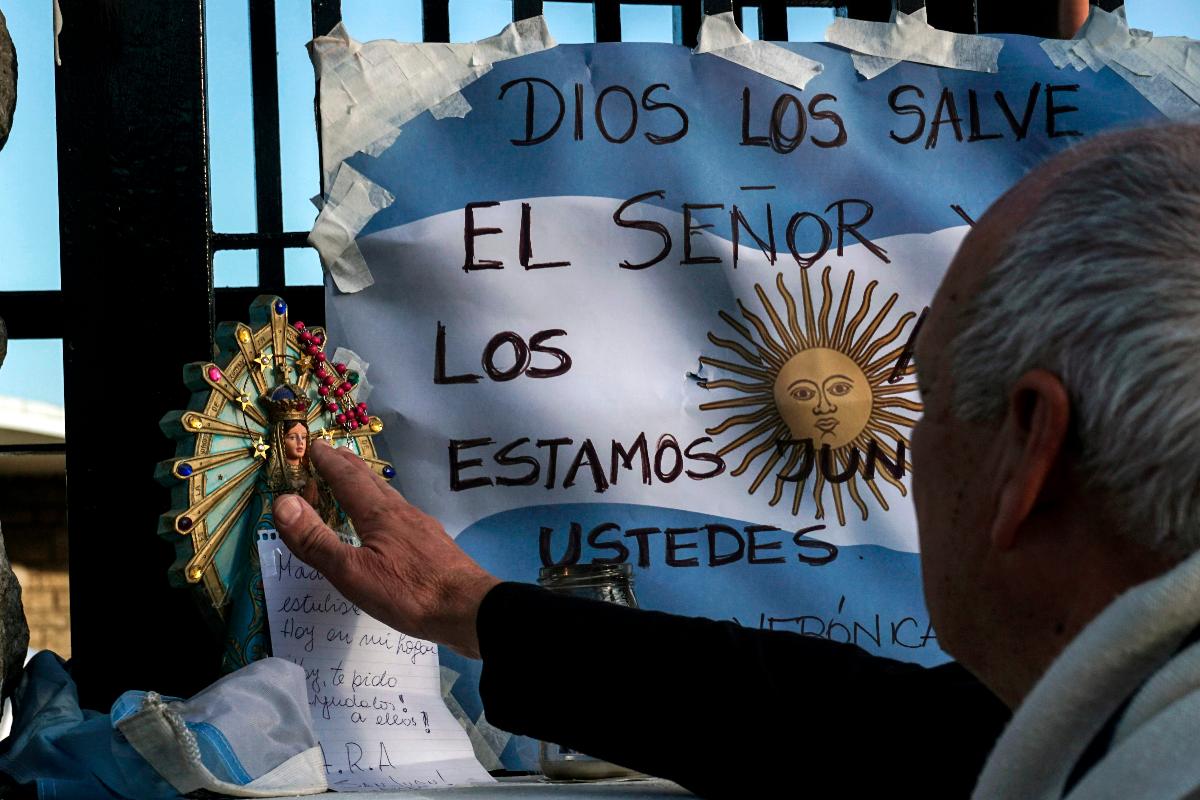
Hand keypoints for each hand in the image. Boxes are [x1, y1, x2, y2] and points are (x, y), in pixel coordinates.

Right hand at [272, 441, 500, 657]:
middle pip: (370, 481)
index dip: (327, 462)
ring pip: (388, 496)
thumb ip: (316, 540)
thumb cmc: (409, 592)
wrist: (468, 609)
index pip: (347, 478)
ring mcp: (421, 527)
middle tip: (330, 453)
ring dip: (367, 484)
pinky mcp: (433, 544)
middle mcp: (401, 512)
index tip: (311, 445)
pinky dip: (384, 506)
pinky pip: (402, 514)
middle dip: (346, 465)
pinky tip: (390, 523)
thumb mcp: (352, 573)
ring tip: (355, 482)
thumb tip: (283, 502)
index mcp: (378, 514)